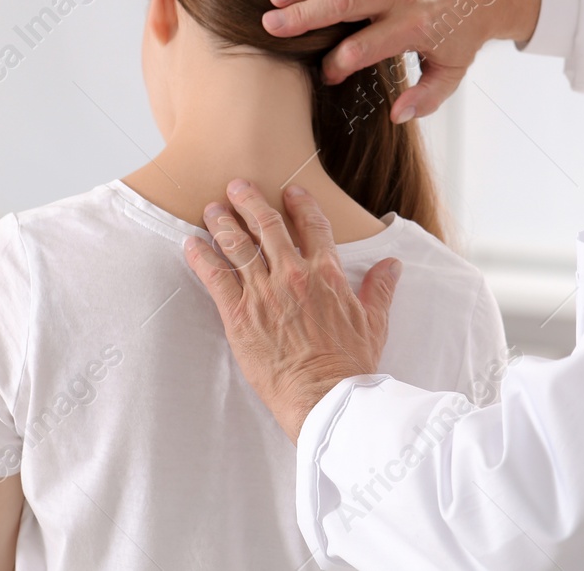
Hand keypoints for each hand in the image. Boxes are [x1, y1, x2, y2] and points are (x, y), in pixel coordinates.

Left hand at [183, 179, 402, 441]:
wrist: (325, 396)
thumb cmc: (350, 364)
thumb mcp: (374, 322)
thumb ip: (379, 289)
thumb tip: (392, 265)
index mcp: (326, 273)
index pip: (312, 225)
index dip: (300, 204)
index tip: (290, 192)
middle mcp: (293, 274)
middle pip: (267, 226)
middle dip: (250, 202)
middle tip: (237, 186)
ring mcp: (264, 292)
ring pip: (238, 245)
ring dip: (223, 222)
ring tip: (212, 208)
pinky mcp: (239, 314)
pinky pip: (215, 277)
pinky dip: (201, 257)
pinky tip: (191, 243)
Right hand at [262, 0, 540, 121]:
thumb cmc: (464, 33)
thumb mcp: (452, 72)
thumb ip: (426, 98)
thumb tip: (396, 116)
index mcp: (414, 27)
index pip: (363, 48)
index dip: (338, 64)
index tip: (324, 75)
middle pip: (343, 5)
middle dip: (304, 17)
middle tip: (270, 27)